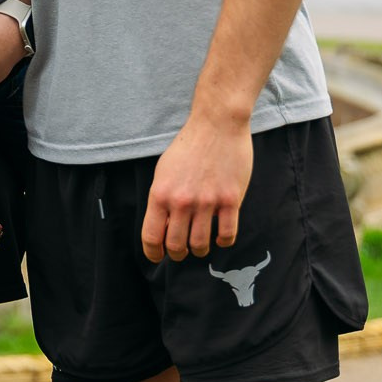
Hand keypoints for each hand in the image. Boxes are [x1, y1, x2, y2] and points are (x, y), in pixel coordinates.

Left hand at [140, 115, 252, 262]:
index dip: (153, 253)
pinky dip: (223, 242)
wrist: (217, 124)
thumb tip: (162, 226)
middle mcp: (182, 201)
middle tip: (182, 250)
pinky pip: (226, 235)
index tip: (158, 257)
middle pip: (176, 246)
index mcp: (160, 194)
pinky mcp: (230, 200)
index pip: (151, 236)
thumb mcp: (163, 171)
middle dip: (178, 253)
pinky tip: (221, 236)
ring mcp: (207, 202)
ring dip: (199, 249)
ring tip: (200, 245)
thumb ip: (162, 198)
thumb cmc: (189, 146)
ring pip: (200, 245)